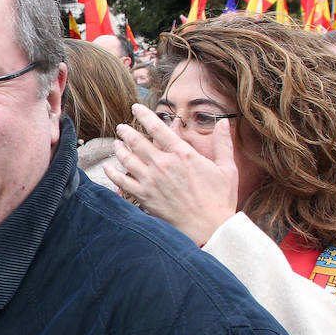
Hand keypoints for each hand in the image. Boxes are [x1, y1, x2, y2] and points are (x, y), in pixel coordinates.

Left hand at [103, 103, 239, 244]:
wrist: (209, 227)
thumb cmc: (220, 199)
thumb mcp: (227, 168)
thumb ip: (223, 143)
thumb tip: (223, 122)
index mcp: (182, 154)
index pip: (158, 128)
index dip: (144, 115)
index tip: (135, 107)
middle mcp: (163, 164)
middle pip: (137, 142)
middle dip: (126, 132)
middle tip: (121, 127)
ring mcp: (151, 181)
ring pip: (127, 159)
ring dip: (119, 149)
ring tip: (116, 144)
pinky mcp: (144, 197)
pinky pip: (122, 182)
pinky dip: (112, 173)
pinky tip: (108, 168)